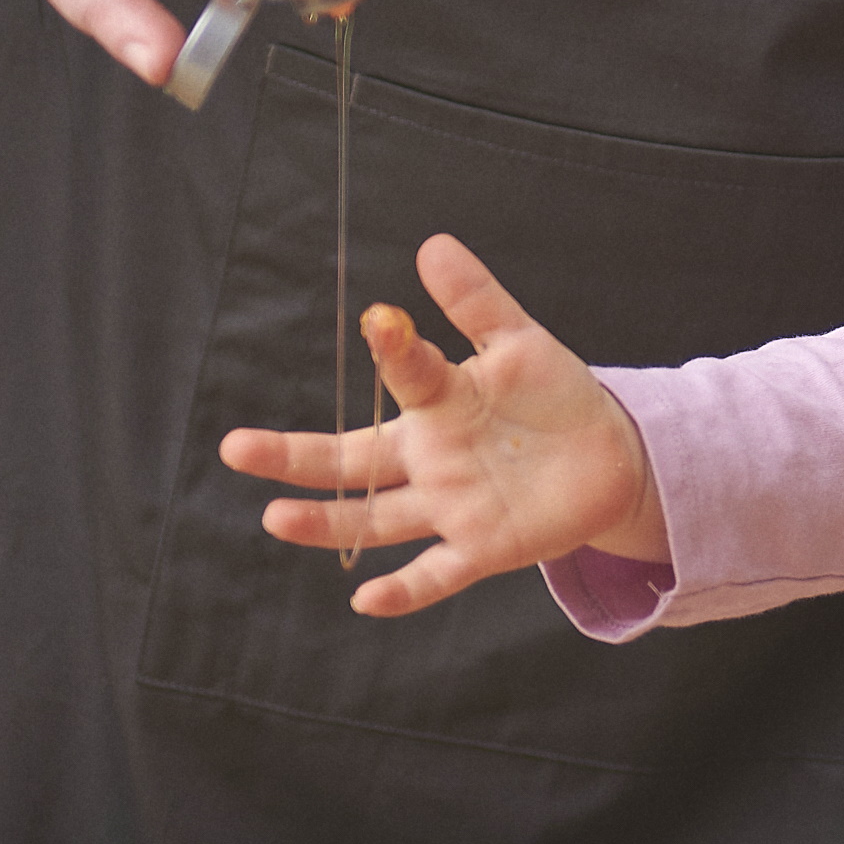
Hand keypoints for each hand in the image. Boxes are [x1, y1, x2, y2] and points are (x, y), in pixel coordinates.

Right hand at [218, 234, 667, 616]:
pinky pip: (436, 574)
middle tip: (236, 447)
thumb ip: (477, 301)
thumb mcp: (520, 344)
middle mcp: (429, 458)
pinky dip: (404, 589)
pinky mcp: (484, 548)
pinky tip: (367, 598)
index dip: (394, 349)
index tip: (380, 321)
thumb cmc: (552, 397)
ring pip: (377, 519)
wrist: (608, 457)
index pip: (406, 377)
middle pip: (352, 461)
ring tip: (277, 518)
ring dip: (329, 522)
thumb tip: (432, 245)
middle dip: (294, 457)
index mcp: (438, 404)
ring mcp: (451, 506)